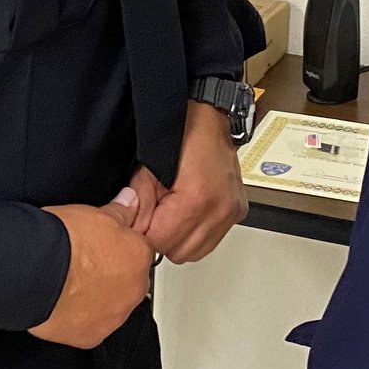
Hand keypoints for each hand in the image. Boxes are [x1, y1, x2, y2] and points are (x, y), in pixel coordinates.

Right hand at [28, 191, 154, 346]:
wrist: (35, 271)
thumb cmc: (63, 242)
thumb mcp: (96, 213)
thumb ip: (120, 210)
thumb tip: (130, 200)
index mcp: (139, 257)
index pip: (138, 252)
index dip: (119, 248)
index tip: (103, 247)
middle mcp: (133, 291)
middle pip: (127, 281)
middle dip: (111, 275)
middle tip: (84, 265)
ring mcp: (113, 317)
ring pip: (111, 306)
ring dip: (97, 298)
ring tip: (71, 284)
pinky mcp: (91, 336)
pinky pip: (90, 327)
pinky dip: (79, 318)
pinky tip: (64, 303)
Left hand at [137, 101, 248, 264]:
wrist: (210, 115)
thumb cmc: (182, 132)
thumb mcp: (147, 167)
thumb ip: (138, 202)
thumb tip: (132, 227)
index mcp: (197, 198)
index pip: (159, 242)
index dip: (143, 233)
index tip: (139, 220)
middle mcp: (220, 209)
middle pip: (178, 253)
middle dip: (162, 237)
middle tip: (156, 213)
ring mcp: (231, 212)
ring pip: (195, 253)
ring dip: (180, 238)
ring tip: (174, 211)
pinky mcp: (237, 212)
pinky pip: (210, 241)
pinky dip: (196, 233)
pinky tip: (189, 213)